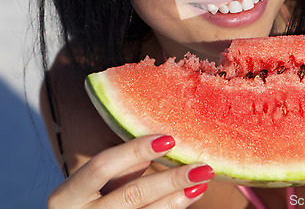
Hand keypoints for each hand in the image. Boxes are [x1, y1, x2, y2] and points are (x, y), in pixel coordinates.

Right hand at [47, 135, 214, 207]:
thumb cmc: (83, 203)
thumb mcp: (88, 186)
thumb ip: (117, 167)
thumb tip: (160, 141)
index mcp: (66, 197)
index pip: (101, 166)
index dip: (134, 150)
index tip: (169, 138)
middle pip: (132, 195)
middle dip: (170, 180)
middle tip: (202, 166)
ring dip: (178, 198)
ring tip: (202, 182)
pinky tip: (189, 197)